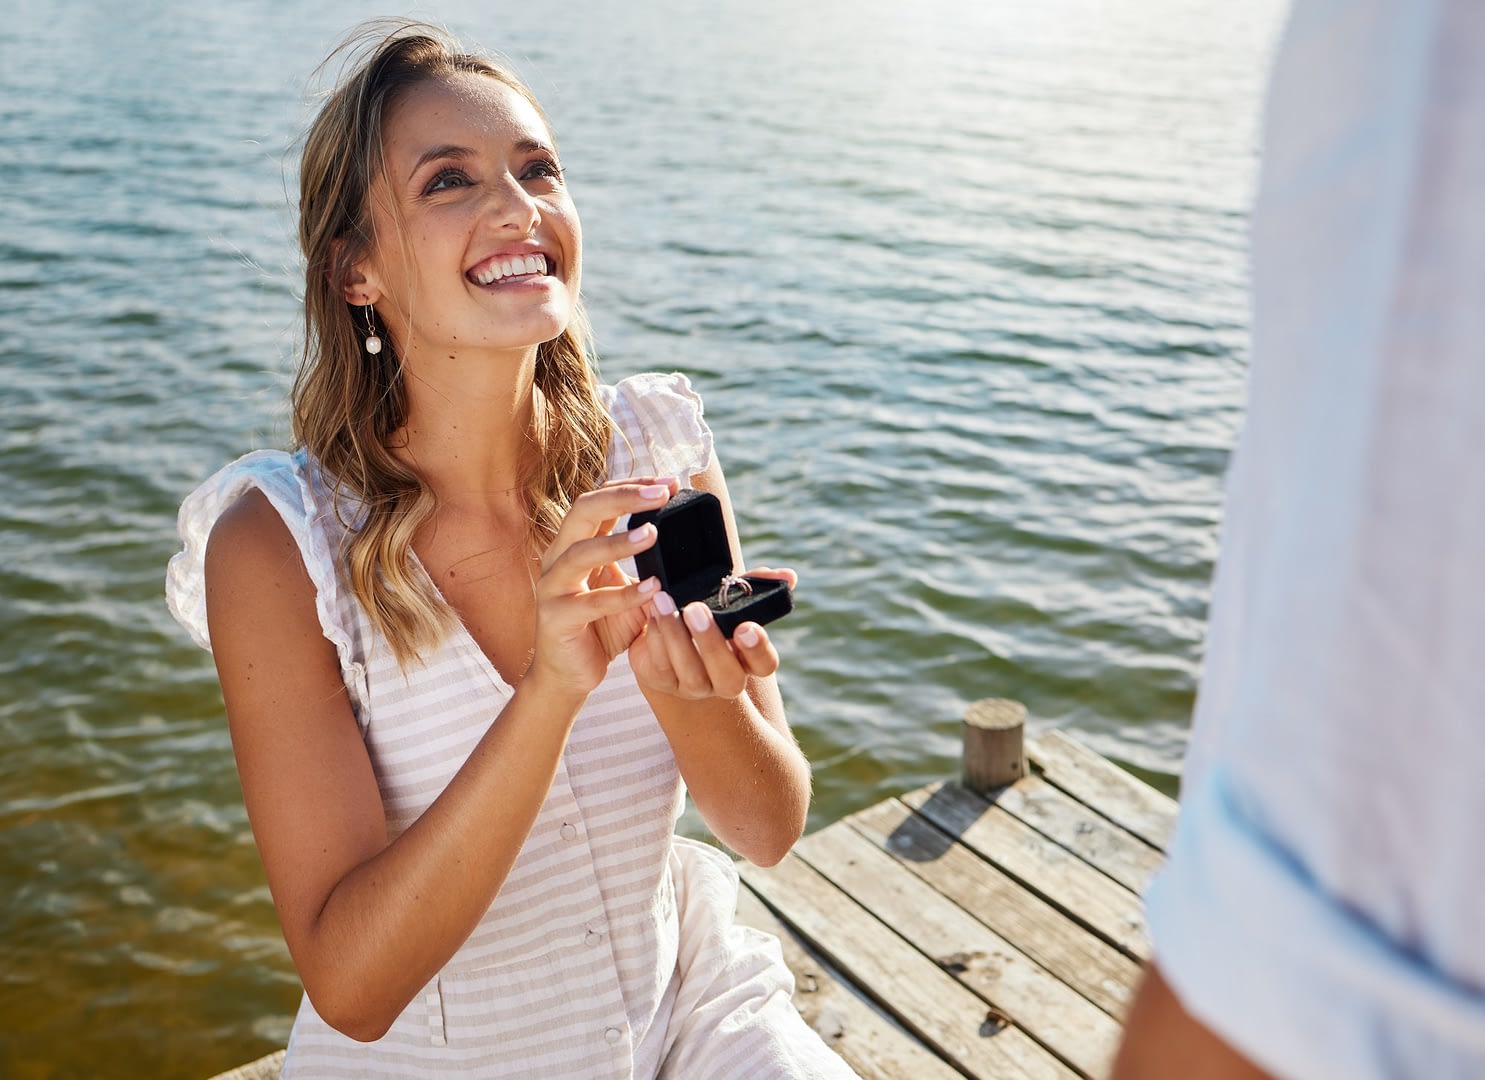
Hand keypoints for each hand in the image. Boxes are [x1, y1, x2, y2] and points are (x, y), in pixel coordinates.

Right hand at [525, 479, 679, 695]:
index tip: (669, 482)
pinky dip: (624, 595)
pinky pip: (591, 602)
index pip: (599, 499)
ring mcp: (553, 588)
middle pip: (583, 510)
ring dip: (618, 542)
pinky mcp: (556, 618)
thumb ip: (648, 566)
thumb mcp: (628, 590)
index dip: (632, 486)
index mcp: (575, 544)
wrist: (569, 675)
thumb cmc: (601, 628)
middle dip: (623, 497)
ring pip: (580, 552)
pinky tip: (652, 589)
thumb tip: (687, 543)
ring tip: (653, 534)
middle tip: (661, 493)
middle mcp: (558, 558)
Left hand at [630, 566, 796, 700]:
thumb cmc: (706, 612)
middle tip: (696, 608)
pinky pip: (661, 664)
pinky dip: (656, 636)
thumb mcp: (728, 598)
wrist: (664, 634)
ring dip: (675, 635)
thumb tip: (788, 576)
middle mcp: (724, 680)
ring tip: (663, 601)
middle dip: (711, 643)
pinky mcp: (663, 682)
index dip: (758, 649)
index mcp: (747, 660)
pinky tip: (651, 612)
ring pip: (689, 672)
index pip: (764, 664)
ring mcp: (694, 687)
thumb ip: (756, 585)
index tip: (745, 626)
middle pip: (727, 677)